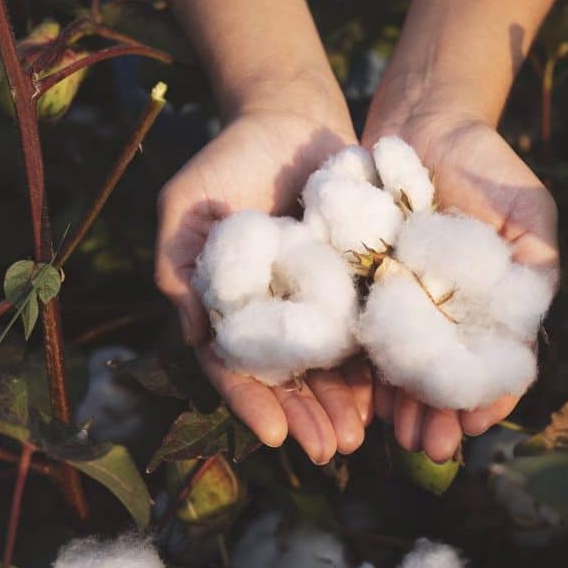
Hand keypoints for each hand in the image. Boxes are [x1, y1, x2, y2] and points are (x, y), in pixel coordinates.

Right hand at [156, 102, 372, 463]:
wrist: (289, 116)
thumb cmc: (228, 158)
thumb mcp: (186, 204)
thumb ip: (178, 264)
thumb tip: (191, 335)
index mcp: (230, 305)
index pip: (236, 364)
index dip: (251, 401)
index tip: (272, 436)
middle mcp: (274, 311)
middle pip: (289, 378)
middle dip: (307, 417)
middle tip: (330, 451)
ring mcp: (318, 299)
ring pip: (330, 365)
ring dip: (343, 405)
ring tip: (360, 438)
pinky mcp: (358, 280)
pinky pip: (367, 328)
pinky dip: (376, 363)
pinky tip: (388, 394)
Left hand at [363, 112, 558, 462]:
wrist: (424, 120)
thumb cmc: (487, 166)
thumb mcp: (528, 213)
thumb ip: (536, 268)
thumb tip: (529, 333)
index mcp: (490, 306)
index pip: (492, 364)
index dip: (487, 398)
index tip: (475, 424)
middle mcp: (448, 312)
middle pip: (445, 376)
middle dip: (438, 414)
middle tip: (430, 447)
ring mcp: (405, 302)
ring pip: (406, 366)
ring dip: (404, 405)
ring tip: (399, 437)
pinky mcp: (364, 284)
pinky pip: (366, 333)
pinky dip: (368, 367)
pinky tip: (367, 397)